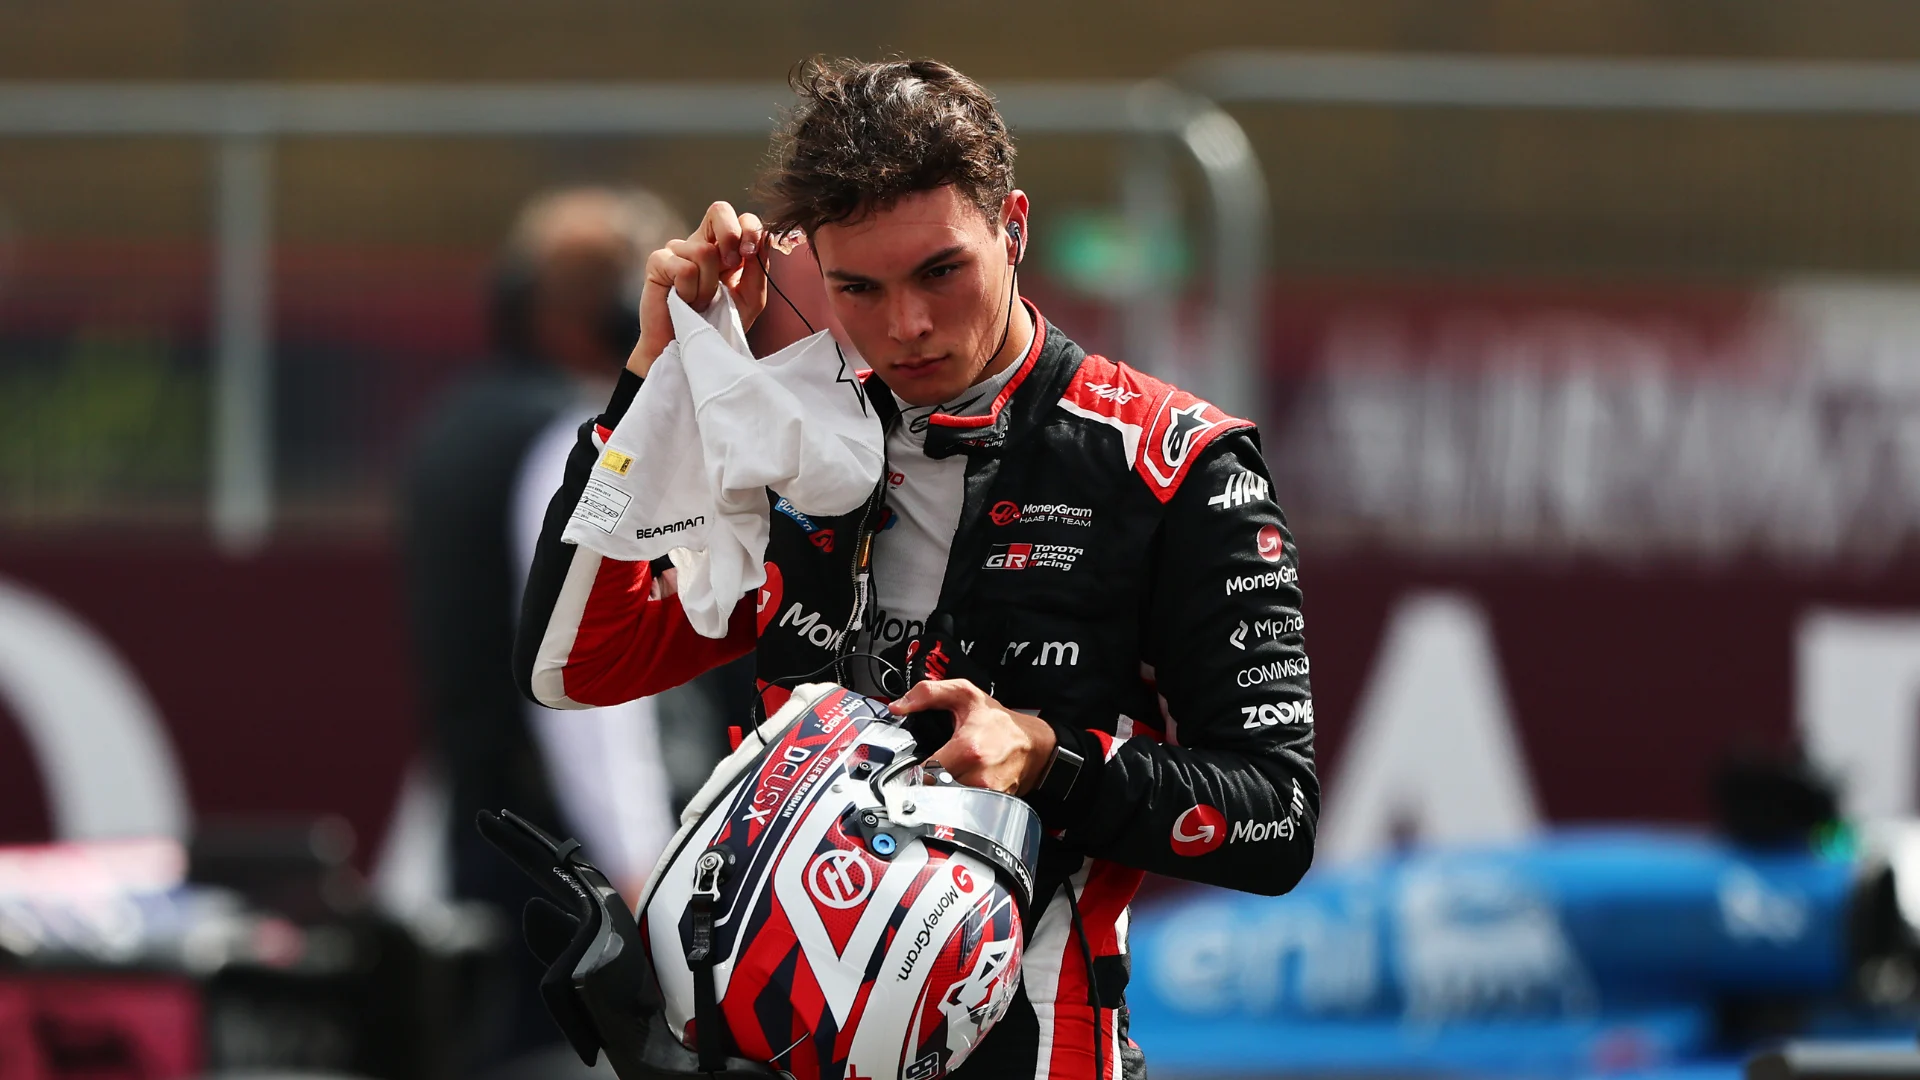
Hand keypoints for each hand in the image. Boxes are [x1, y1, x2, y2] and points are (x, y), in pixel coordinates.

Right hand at [627, 200, 769, 376]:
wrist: (688, 350)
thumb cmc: (717, 324)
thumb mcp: (750, 298)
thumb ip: (759, 268)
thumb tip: (764, 237)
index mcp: (724, 248)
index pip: (741, 218)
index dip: (750, 229)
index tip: (750, 254)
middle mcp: (700, 242)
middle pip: (719, 211)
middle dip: (732, 236)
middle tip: (730, 267)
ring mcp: (677, 250)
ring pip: (704, 251)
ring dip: (709, 286)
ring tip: (700, 302)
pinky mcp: (658, 263)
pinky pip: (684, 268)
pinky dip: (690, 291)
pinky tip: (683, 301)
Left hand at [888, 679, 1056, 795]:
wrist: (1034, 743)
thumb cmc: (1000, 721)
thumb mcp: (965, 694)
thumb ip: (928, 693)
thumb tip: (898, 706)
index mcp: (968, 749)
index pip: (924, 772)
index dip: (910, 771)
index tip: (904, 767)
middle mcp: (978, 775)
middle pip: (932, 789)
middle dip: (922, 781)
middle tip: (921, 770)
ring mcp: (986, 793)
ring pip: (945, 800)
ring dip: (938, 791)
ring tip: (940, 776)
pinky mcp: (991, 804)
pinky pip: (962, 806)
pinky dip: (955, 798)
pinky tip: (957, 784)